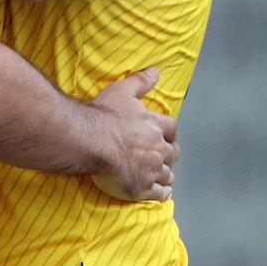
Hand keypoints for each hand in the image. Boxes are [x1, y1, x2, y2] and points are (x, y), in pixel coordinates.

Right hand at [90, 67, 178, 201]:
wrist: (93, 141)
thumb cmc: (106, 116)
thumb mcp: (122, 91)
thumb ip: (140, 81)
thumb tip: (156, 71)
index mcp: (155, 126)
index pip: (172, 128)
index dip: (170, 132)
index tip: (166, 135)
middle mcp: (158, 149)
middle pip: (173, 153)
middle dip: (169, 154)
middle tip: (162, 155)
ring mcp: (152, 170)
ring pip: (168, 175)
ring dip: (166, 174)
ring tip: (161, 175)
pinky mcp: (143, 188)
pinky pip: (161, 194)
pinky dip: (162, 192)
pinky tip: (159, 192)